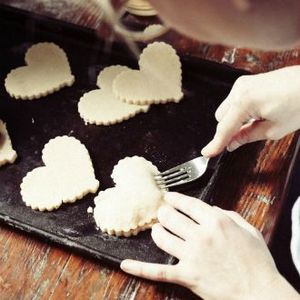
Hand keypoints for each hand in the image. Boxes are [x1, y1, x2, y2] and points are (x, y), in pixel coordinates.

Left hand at [120, 192, 296, 299]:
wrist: (261, 293)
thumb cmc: (257, 261)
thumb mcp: (249, 230)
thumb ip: (230, 215)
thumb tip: (212, 208)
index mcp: (216, 221)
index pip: (187, 203)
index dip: (174, 198)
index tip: (168, 196)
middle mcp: (201, 235)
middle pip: (170, 216)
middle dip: (164, 212)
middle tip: (163, 213)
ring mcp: (192, 255)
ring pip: (162, 236)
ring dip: (157, 231)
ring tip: (157, 229)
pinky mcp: (187, 276)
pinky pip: (159, 271)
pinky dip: (140, 268)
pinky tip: (126, 264)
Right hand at [201, 65, 299, 156]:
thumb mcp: (274, 129)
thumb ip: (247, 137)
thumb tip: (232, 144)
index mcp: (245, 101)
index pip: (224, 128)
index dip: (216, 144)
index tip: (207, 153)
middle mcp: (240, 89)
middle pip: (220, 118)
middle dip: (228, 130)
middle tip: (240, 140)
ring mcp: (243, 83)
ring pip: (226, 110)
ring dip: (233, 120)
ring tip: (255, 123)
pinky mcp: (247, 82)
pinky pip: (234, 101)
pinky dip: (239, 111)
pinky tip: (255, 114)